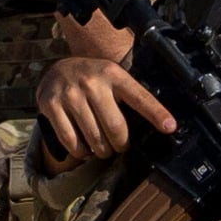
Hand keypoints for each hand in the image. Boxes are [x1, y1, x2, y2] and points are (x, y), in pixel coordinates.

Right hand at [34, 51, 174, 167]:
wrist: (58, 69)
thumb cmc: (93, 80)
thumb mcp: (113, 78)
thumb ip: (130, 97)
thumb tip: (159, 125)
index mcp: (113, 75)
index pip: (139, 97)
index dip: (156, 113)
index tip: (169, 127)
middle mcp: (92, 82)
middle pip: (115, 128)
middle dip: (120, 145)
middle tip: (119, 146)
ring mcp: (70, 94)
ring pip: (94, 138)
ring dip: (101, 151)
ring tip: (102, 149)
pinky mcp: (51, 105)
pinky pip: (71, 141)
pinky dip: (80, 152)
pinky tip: (84, 149)